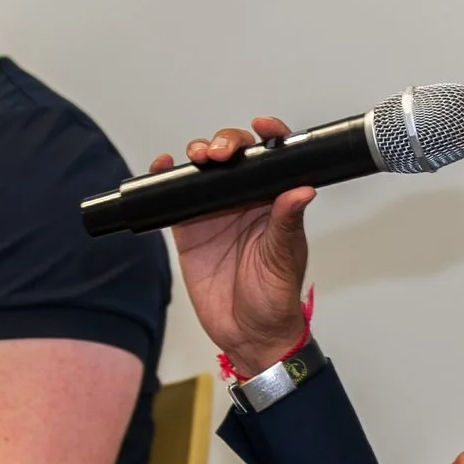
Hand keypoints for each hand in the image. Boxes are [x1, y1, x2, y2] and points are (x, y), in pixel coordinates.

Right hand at [158, 118, 312, 375]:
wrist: (247, 335)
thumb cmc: (275, 300)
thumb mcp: (283, 260)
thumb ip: (286, 224)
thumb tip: (302, 190)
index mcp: (274, 202)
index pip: (273, 160)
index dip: (269, 136)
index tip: (262, 127)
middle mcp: (245, 201)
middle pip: (234, 157)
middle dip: (225, 143)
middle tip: (219, 153)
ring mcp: (215, 212)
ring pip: (203, 170)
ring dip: (198, 154)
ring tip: (196, 156)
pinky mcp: (188, 229)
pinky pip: (174, 196)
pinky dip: (165, 178)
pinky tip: (161, 166)